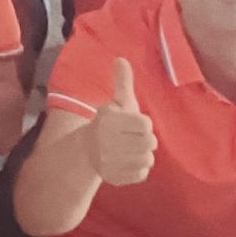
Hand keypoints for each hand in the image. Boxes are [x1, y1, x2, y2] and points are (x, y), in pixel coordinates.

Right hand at [89, 59, 156, 187]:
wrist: (85, 150)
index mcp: (108, 121)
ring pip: (147, 159)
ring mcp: (109, 162)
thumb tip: (122, 58)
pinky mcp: (114, 178)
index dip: (143, 123)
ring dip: (144, 155)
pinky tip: (128, 162)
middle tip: (134, 138)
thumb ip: (122, 82)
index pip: (146, 124)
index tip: (133, 123)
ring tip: (132, 150)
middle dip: (145, 140)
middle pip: (149, 142)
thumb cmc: (108, 124)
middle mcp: (107, 142)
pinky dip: (139, 169)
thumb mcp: (116, 102)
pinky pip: (141, 174)